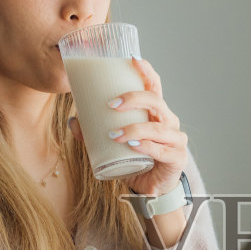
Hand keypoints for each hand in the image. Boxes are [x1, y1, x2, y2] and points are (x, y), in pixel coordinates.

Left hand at [69, 57, 188, 197]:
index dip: (146, 71)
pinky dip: (146, 146)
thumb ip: (94, 133)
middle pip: (156, 101)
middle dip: (133, 99)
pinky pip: (161, 150)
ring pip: (158, 127)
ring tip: (114, 134)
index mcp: (156, 112)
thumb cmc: (136, 160)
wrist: (153, 190)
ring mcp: (176, 140)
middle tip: (111, 105)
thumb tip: (74, 121)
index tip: (131, 59)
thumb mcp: (114, 144)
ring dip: (134, 128)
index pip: (154, 85)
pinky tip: (133, 145)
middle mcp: (169, 121)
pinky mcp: (177, 158)